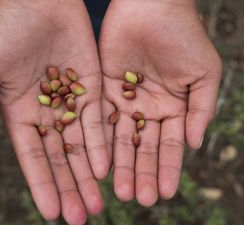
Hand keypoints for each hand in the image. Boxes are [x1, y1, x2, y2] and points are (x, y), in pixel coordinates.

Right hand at [0, 1, 108, 223]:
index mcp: (21, 115)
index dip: (41, 185)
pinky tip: (106, 168)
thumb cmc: (6, 31)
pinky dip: (101, 144)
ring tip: (96, 204)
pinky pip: (97, 122)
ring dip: (89, 175)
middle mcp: (48, 115)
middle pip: (60, 159)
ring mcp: (71, 104)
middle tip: (80, 218)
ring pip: (81, 146)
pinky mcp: (92, 89)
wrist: (39, 3)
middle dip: (69, 188)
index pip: (33, 159)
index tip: (51, 213)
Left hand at [100, 0, 220, 205]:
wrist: (151, 8)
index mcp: (173, 108)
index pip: (170, 146)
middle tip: (140, 199)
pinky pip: (101, 120)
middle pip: (144, 148)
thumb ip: (200, 110)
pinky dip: (101, 141)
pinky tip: (100, 163)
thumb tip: (194, 145)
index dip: (169, 169)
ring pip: (121, 139)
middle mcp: (147, 110)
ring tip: (120, 191)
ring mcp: (124, 102)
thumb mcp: (203, 74)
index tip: (166, 192)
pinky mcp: (103, 90)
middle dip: (142, 173)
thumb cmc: (183, 36)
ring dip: (121, 165)